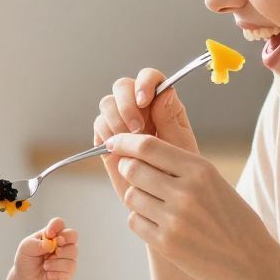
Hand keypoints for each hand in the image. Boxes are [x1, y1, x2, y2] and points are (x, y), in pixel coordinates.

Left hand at [10, 217, 78, 279]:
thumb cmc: (26, 262)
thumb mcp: (25, 248)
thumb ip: (36, 244)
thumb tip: (50, 244)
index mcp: (51, 235)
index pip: (59, 224)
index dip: (56, 226)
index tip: (48, 234)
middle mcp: (62, 244)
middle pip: (73, 235)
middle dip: (65, 238)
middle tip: (55, 247)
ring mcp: (67, 257)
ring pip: (72, 251)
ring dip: (56, 260)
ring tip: (45, 265)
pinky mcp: (69, 271)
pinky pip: (69, 267)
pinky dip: (56, 271)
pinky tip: (49, 274)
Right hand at [92, 69, 199, 197]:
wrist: (163, 200)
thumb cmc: (179, 174)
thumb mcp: (180, 146)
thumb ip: (170, 119)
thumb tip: (164, 93)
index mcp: (162, 104)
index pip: (151, 78)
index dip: (144, 83)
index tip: (144, 101)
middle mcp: (140, 108)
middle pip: (122, 86)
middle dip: (125, 103)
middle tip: (135, 129)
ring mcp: (122, 122)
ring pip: (107, 103)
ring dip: (115, 119)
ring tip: (128, 141)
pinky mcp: (108, 138)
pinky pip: (99, 125)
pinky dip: (105, 134)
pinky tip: (118, 149)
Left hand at [102, 132, 274, 279]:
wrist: (251, 262)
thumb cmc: (231, 219)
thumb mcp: (214, 182)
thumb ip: (180, 166)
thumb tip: (136, 151)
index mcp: (201, 171)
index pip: (148, 146)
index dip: (125, 142)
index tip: (114, 142)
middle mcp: (186, 192)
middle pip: (133, 169)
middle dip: (128, 169)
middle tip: (136, 175)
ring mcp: (175, 219)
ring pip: (131, 196)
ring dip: (136, 197)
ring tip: (156, 204)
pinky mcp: (166, 243)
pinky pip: (134, 221)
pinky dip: (140, 220)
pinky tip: (159, 224)